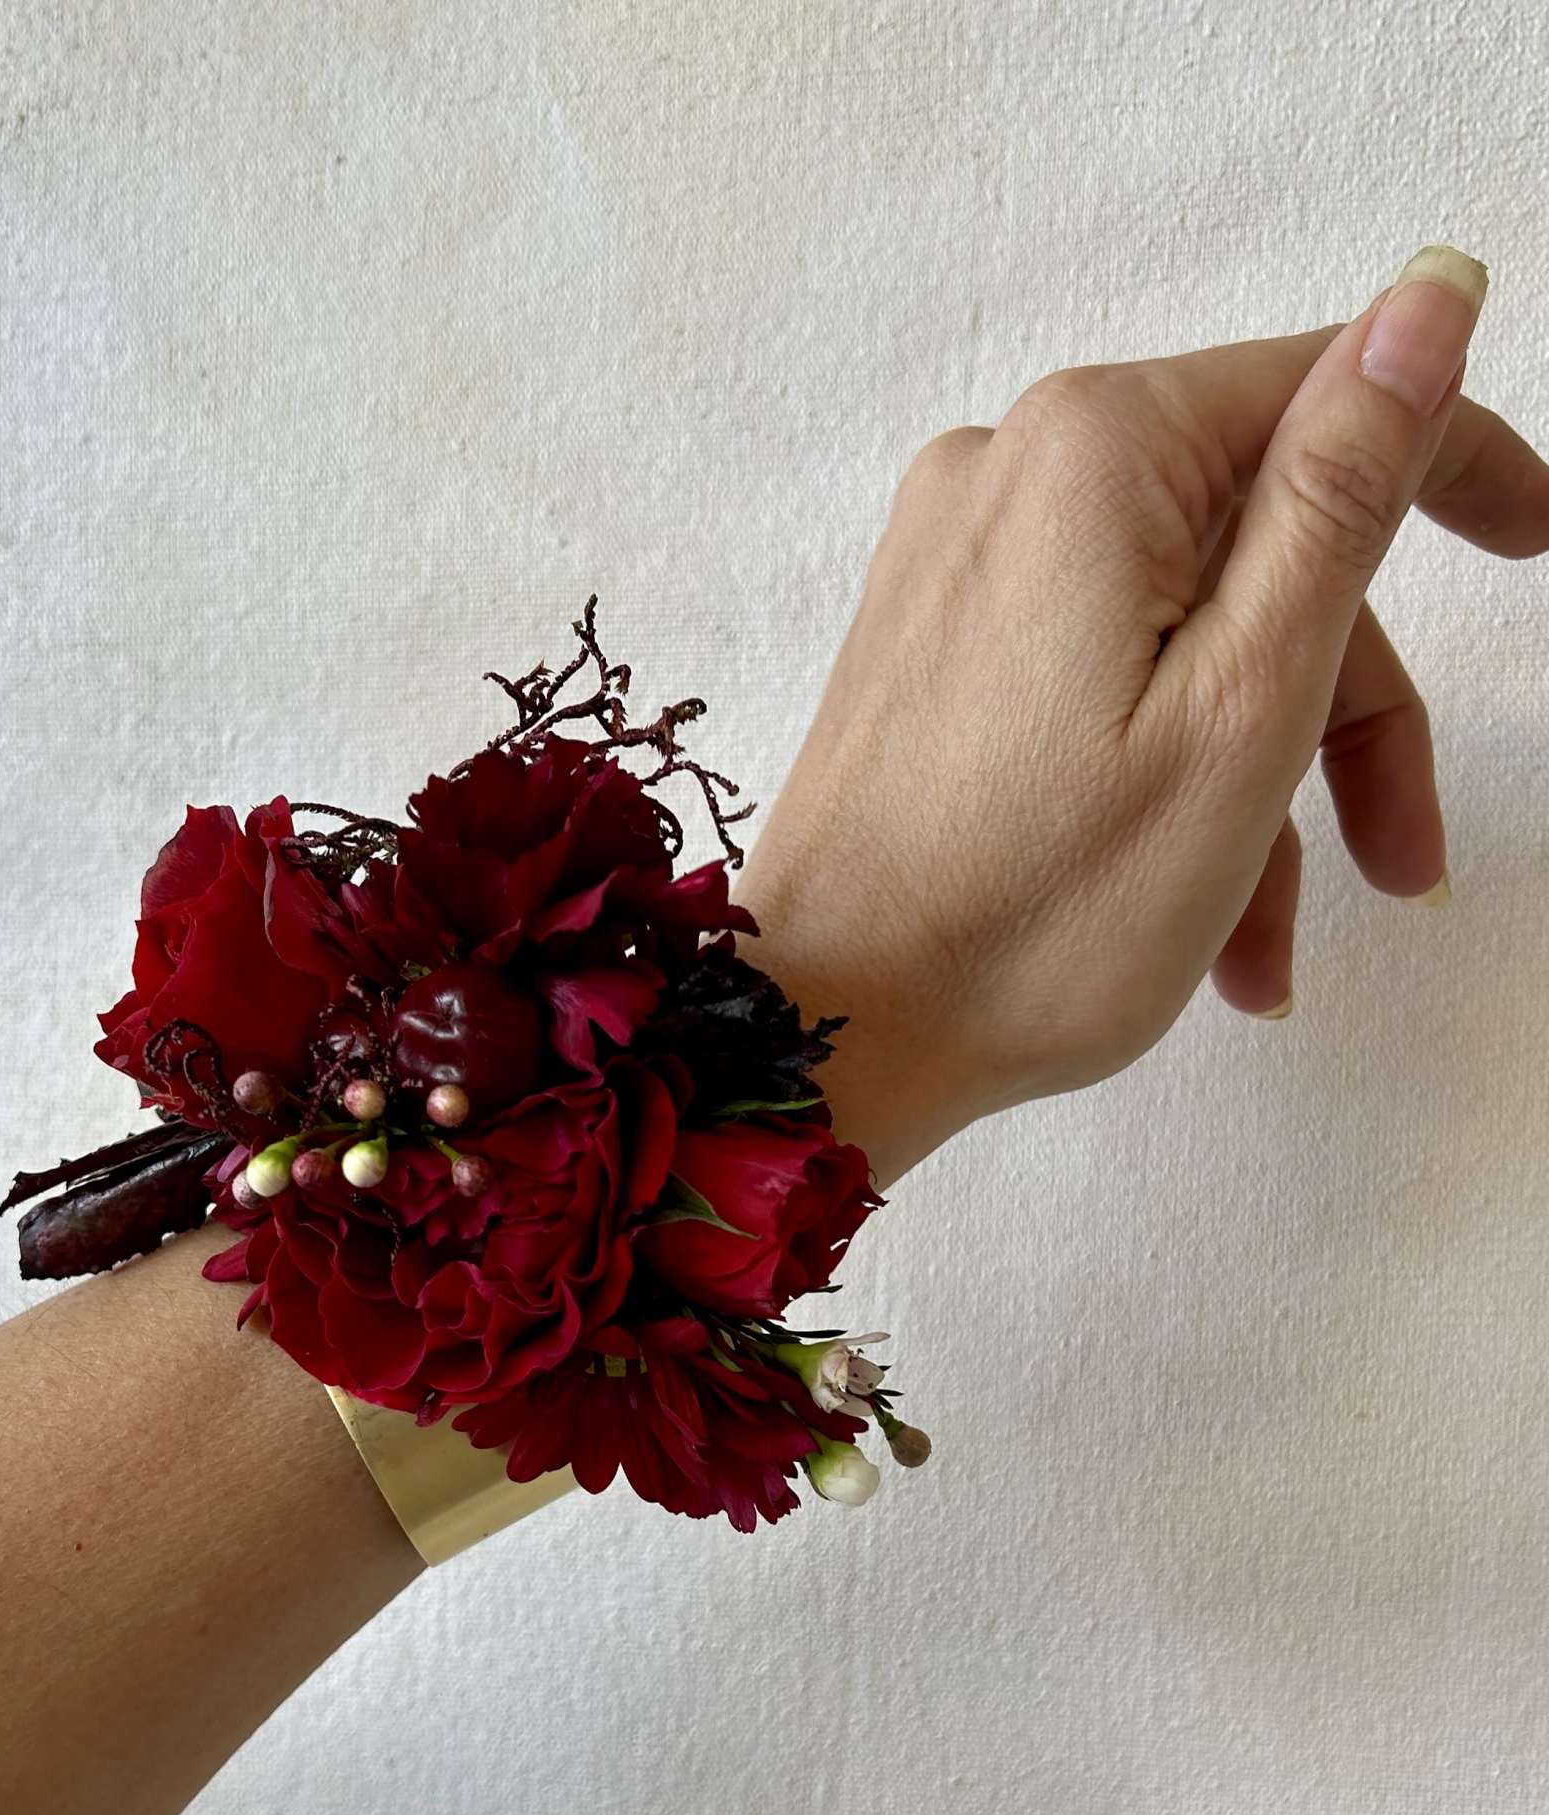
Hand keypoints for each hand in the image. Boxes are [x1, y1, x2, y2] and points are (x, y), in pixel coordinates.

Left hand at [741, 245, 1547, 1176]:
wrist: (830, 1026)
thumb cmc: (1037, 905)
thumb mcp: (1247, 697)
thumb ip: (1343, 487)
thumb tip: (1430, 294)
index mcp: (1094, 452)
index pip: (1328, 391)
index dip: (1456, 465)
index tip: (1537, 548)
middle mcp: (1005, 475)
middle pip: (1255, 547)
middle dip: (1343, 710)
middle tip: (1400, 860)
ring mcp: (951, 563)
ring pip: (1179, 635)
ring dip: (1253, 783)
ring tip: (1263, 952)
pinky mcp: (924, 644)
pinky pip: (1091, 677)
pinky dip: (1157, 777)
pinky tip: (1194, 924)